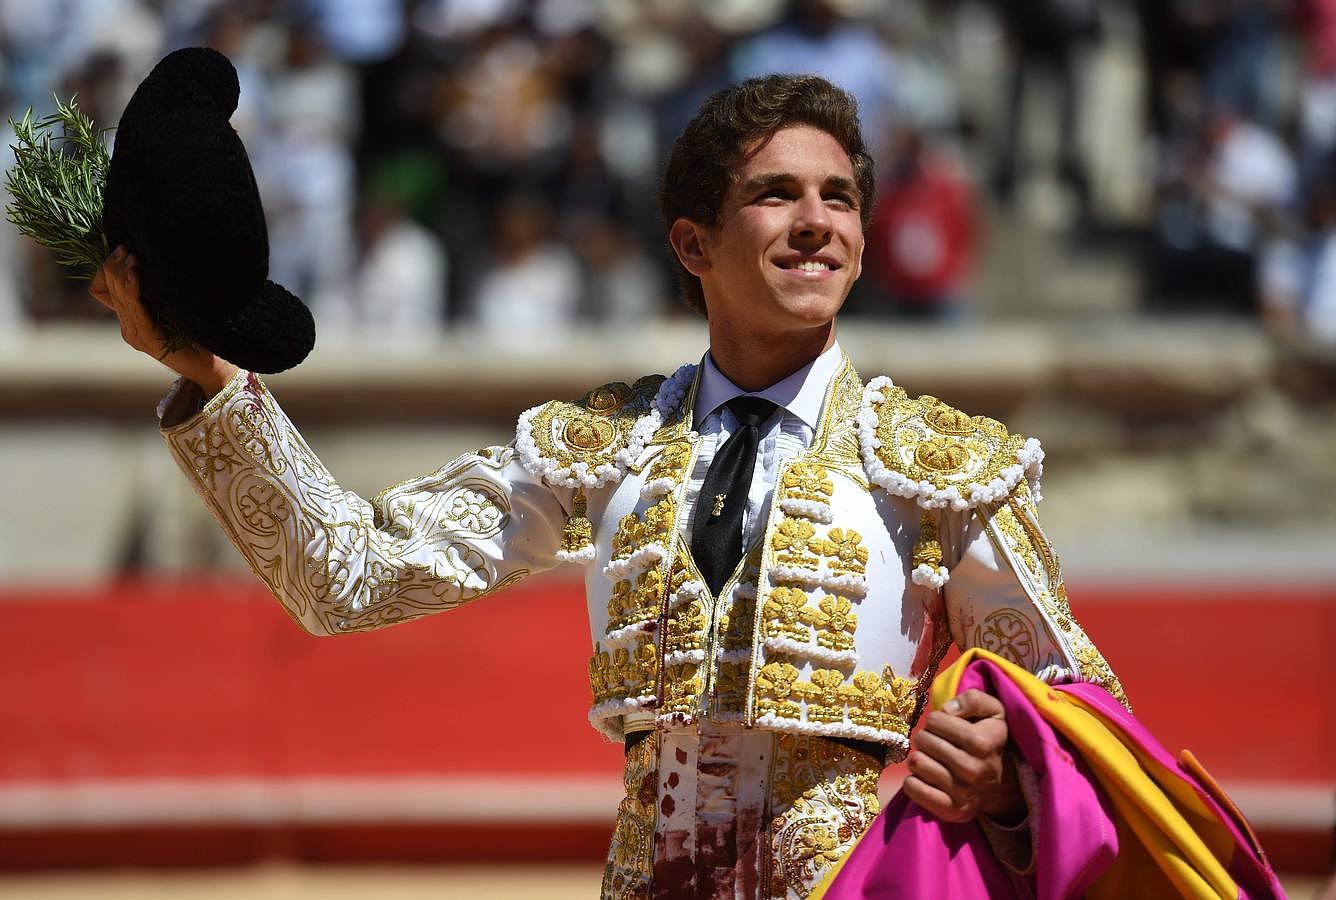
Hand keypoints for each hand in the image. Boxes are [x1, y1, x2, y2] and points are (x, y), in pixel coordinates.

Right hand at [90, 246, 237, 395]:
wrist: (212, 366)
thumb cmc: (199, 334)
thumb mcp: (175, 305)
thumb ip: (160, 290)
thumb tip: (155, 258)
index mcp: (131, 318)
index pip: (102, 288)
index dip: (108, 268)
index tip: (122, 249)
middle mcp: (128, 327)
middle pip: (107, 288)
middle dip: (114, 265)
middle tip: (125, 247)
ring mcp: (135, 334)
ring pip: (117, 296)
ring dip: (122, 273)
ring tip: (131, 256)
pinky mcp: (147, 339)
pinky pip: (133, 309)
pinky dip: (131, 289)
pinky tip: (135, 274)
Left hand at [903, 688, 1023, 823]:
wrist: (1003, 782)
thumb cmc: (990, 739)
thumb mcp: (993, 711)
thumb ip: (973, 699)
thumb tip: (948, 709)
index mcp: (984, 743)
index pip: (936, 722)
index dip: (936, 720)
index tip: (944, 725)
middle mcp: (974, 770)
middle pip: (924, 741)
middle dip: (926, 737)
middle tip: (937, 742)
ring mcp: (963, 793)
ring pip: (917, 763)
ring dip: (920, 757)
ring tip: (933, 758)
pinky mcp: (951, 811)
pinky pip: (913, 788)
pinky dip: (913, 781)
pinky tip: (927, 777)